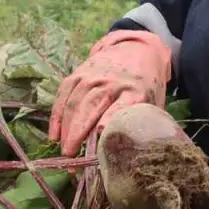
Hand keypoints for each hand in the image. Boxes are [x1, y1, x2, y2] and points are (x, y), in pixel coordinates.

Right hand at [47, 30, 170, 155]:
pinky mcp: (78, 74)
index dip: (108, 120)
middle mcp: (111, 83)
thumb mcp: (153, 103)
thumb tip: (136, 154)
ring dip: (66, 130)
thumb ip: (144, 123)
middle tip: (71, 158)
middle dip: (78, 134)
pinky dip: (57, 117)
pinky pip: (63, 96)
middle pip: (91, 107)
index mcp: (135, 92)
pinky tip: (54, 135)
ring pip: (74, 104)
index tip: (98, 135)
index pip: (120, 107)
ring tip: (64, 152)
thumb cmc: (145, 86)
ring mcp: (92, 77)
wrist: (136, 50)